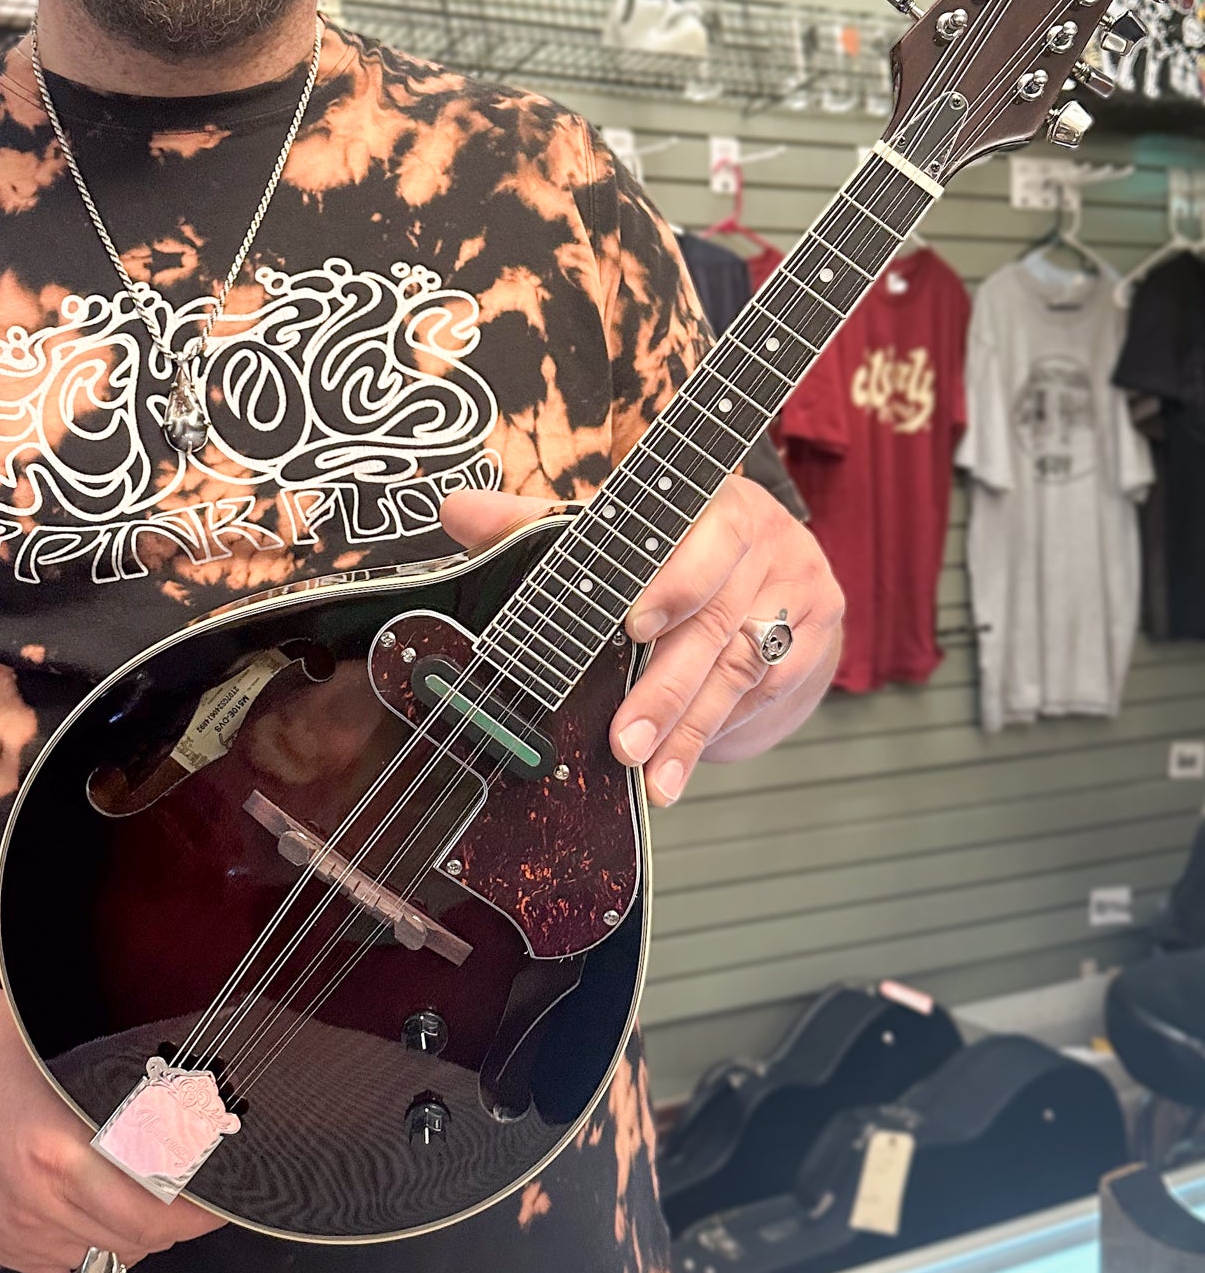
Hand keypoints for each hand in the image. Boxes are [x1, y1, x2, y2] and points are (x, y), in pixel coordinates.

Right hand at [0, 982, 220, 1272]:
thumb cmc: (9, 1041)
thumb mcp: (81, 1058)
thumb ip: (136, 1094)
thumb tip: (206, 1109)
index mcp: (59, 1150)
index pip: (155, 1207)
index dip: (202, 1206)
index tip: (231, 1189)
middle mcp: (36, 1200)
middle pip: (140, 1239)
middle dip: (184, 1221)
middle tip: (208, 1195)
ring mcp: (15, 1229)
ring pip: (111, 1258)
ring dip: (145, 1235)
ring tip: (160, 1194)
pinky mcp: (1, 1245)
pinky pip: (73, 1269)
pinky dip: (104, 1248)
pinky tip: (112, 1211)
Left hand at [439, 476, 842, 808]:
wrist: (774, 576)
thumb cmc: (675, 550)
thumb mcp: (615, 532)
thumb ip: (536, 523)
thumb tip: (457, 511)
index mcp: (716, 499)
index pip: (703, 532)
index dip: (669, 578)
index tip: (630, 624)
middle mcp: (767, 539)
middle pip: (714, 619)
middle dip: (663, 686)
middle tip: (623, 739)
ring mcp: (798, 591)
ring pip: (739, 668)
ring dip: (686, 728)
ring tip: (646, 773)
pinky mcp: (814, 641)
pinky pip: (762, 697)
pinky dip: (713, 736)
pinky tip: (677, 770)